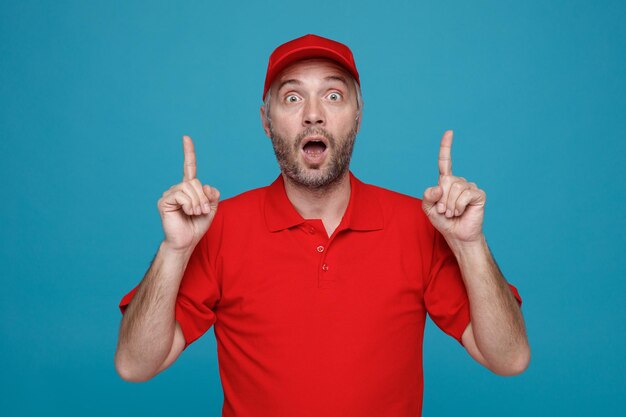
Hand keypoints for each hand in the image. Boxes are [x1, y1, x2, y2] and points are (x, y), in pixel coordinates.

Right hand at [157, 135, 219, 251]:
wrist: (187, 241)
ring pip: (189, 187)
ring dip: (197, 202)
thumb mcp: (211, 208)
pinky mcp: (164, 201)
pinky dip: (189, 204)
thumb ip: (212, 194)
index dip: (188, 152)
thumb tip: (205, 185)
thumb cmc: (197, 225)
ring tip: (195, 213)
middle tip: (203, 211)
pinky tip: (187, 212)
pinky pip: (181, 195)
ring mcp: (170, 194)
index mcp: (189, 188)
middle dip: (203, 197)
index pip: (189, 167)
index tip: (186, 137)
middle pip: (195, 181)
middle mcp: (178, 188)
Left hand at [422, 130, 485, 242]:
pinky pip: (465, 194)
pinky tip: (461, 212)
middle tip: (444, 211)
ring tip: (452, 213)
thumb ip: (428, 196)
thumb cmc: (444, 221)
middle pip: (446, 181)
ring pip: (455, 188)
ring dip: (449, 205)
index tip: (449, 132)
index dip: (446, 147)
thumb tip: (438, 186)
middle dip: (441, 199)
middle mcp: (458, 181)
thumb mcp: (428, 208)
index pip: (445, 162)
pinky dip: (458, 206)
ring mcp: (469, 187)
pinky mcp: (478, 194)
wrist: (456, 235)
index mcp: (445, 182)